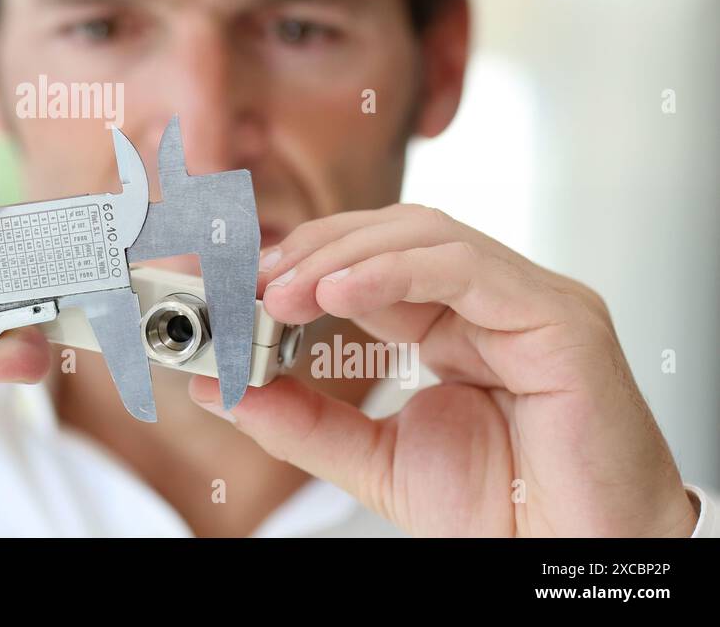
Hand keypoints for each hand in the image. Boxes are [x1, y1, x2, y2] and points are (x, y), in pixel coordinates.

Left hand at [190, 204, 698, 535]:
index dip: (307, 263)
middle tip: (256, 285)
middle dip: (317, 251)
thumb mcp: (376, 461)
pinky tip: (337, 293)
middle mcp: (494, 303)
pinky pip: (466, 267)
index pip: (373, 261)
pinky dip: (393, 270)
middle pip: (395, 234)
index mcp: (456, 324)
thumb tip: (225, 386)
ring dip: (343, 256)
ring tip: (285, 292)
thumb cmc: (507, 515)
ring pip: (426, 235)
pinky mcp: (560, 319)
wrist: (574, 565)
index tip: (245, 287)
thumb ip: (303, 421)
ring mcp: (530, 303)